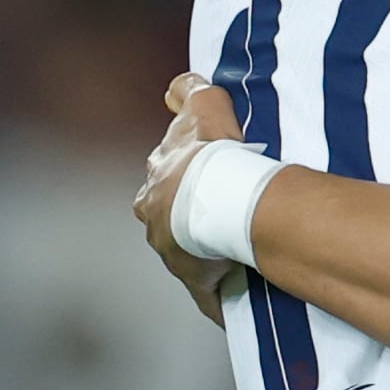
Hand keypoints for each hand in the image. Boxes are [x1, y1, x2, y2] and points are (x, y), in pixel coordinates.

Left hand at [134, 72, 246, 326]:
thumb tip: (178, 87)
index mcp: (153, 190)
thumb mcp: (201, 106)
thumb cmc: (210, 154)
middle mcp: (155, 224)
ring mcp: (174, 255)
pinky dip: (220, 298)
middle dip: (186, 221)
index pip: (159, 186)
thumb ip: (188, 89)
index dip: (178, 183)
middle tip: (220, 216)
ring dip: (203, 257)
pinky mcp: (197, 282)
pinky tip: (236, 303)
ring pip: (185, 258)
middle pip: (167, 224)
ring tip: (233, 255)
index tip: (197, 184)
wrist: (218, 198)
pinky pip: (209, 296)